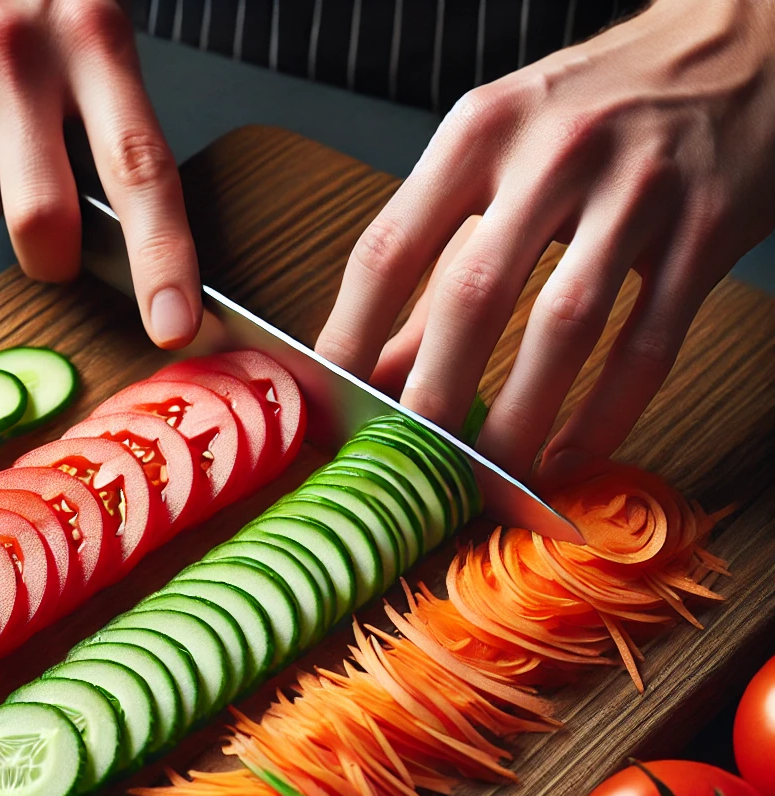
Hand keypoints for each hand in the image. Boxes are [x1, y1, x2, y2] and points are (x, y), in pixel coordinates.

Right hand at [0, 0, 201, 346]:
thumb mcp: (87, 17)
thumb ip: (109, 114)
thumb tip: (129, 232)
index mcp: (96, 36)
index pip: (141, 171)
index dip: (162, 259)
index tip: (174, 325)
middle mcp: (18, 50)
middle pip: (41, 224)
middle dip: (49, 258)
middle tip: (53, 239)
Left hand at [314, 0, 774, 482]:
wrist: (740, 46)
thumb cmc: (593, 112)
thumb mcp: (497, 164)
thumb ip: (435, 269)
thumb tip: (376, 369)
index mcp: (479, 133)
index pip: (388, 249)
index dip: (350, 336)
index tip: (332, 404)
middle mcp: (552, 152)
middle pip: (473, 293)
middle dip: (434, 395)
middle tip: (411, 463)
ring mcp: (637, 187)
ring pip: (565, 323)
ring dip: (521, 417)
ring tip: (489, 477)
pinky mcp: (708, 227)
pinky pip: (650, 341)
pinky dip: (607, 413)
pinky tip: (568, 457)